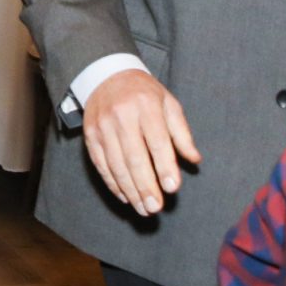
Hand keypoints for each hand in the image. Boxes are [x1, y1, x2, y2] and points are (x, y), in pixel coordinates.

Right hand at [80, 69, 200, 216]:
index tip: (172, 188)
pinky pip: (101, 164)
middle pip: (134, 157)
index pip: (157, 141)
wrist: (106, 76)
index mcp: (146, 107)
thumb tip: (194, 160)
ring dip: (130, 190)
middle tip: (155, 208)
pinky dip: (113, 183)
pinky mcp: (91, 136)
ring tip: (143, 208)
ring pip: (116, 165)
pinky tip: (125, 196)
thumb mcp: (168, 104)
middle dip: (145, 186)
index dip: (164, 166)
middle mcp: (122, 117)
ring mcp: (103, 127)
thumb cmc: (144, 94)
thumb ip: (182, 133)